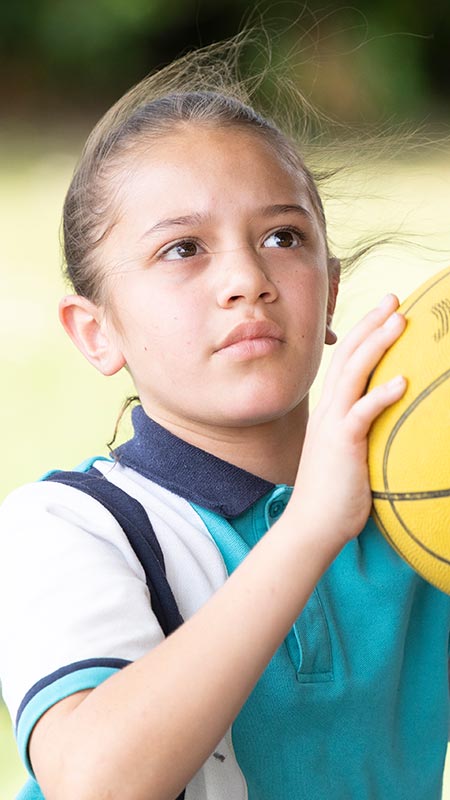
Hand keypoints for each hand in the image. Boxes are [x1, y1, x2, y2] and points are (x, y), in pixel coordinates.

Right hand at [293, 294, 406, 545]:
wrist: (311, 525)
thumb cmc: (333, 495)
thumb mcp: (346, 454)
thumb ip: (359, 432)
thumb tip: (381, 423)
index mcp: (330, 411)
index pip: (346, 362)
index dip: (364, 334)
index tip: (385, 313)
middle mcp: (329, 410)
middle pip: (349, 356)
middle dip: (372, 324)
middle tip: (395, 298)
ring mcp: (332, 425)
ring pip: (353, 374)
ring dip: (377, 344)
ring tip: (399, 319)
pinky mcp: (341, 444)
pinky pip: (361, 414)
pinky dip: (381, 395)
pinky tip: (403, 381)